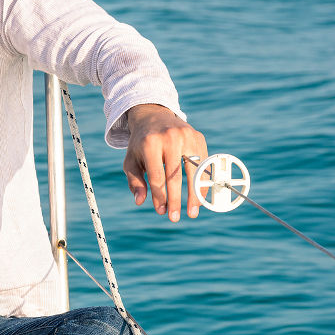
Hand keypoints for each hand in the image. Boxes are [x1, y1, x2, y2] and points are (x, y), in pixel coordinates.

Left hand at [122, 104, 207, 221]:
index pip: (156, 176)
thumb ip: (135, 181)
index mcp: (150, 143)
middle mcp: (170, 138)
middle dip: (175, 200)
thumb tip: (140, 201)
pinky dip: (202, 182)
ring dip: (194, 195)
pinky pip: (203, 165)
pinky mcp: (199, 137)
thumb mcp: (131, 159)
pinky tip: (199, 197)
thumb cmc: (141, 143)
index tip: (160, 211)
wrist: (154, 115)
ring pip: (194, 171)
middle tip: (174, 218)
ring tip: (193, 213)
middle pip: (175, 176)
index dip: (159, 196)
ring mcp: (187, 136)